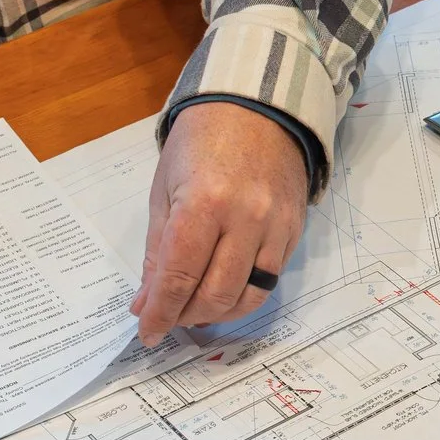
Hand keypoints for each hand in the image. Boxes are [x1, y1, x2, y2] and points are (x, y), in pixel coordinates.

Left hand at [132, 101, 309, 344]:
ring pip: (249, 296)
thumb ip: (156, 249)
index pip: (179, 277)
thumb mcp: (165, 190)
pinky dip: (243, 294)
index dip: (160, 312)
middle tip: (169, 317)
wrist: (257, 107)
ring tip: (195, 309)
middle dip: (186, 316)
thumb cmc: (200, 142)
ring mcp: (275, 227)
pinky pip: (270, 279)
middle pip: (216, 294)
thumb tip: (146, 301)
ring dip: (217, 313)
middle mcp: (245, 219)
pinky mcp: (294, 232)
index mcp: (203, 203)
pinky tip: (223, 289)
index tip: (147, 331)